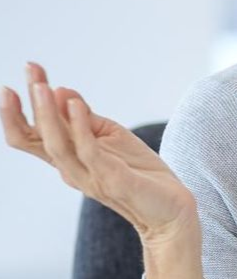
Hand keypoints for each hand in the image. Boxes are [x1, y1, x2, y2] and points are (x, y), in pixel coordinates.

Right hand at [2, 63, 196, 241]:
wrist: (171, 208)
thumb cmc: (141, 173)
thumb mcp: (112, 137)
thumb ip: (86, 118)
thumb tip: (61, 91)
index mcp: (69, 158)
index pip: (33, 131)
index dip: (23, 104)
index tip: (29, 69)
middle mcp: (71, 169)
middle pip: (33, 139)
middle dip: (23, 107)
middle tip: (29, 71)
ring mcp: (90, 176)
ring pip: (55, 146)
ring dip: (47, 114)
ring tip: (42, 85)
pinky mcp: (113, 180)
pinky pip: (89, 152)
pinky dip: (79, 127)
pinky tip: (74, 104)